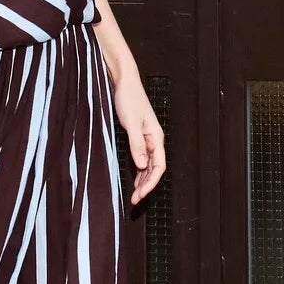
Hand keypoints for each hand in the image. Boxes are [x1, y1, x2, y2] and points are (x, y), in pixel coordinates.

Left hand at [111, 67, 165, 205]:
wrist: (125, 82)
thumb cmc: (129, 99)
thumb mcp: (131, 123)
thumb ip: (136, 144)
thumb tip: (141, 165)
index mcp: (156, 137)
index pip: (158, 167)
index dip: (151, 183)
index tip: (141, 195)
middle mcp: (154, 140)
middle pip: (155, 169)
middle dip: (146, 186)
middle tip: (136, 201)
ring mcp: (147, 138)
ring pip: (149, 165)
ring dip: (143, 181)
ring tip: (135, 195)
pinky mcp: (139, 136)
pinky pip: (142, 158)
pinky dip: (139, 171)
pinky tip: (135, 179)